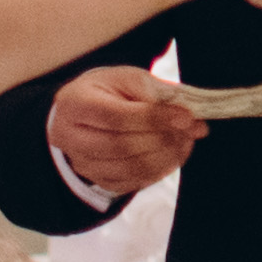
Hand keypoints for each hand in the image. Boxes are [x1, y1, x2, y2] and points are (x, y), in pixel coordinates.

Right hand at [46, 67, 206, 202]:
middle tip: (192, 130)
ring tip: (186, 141)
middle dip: (163, 139)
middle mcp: (69, 137)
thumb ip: (156, 94)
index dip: (154, 119)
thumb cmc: (110, 90)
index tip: (186, 116)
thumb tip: (188, 118)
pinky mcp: (96, 180)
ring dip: (165, 157)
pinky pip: (131, 183)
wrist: (87, 109)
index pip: (116, 117)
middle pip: (120, 146)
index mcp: (74, 104)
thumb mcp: (129, 78)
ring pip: (127, 169)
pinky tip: (174, 155)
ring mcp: (81, 163)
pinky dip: (158, 171)